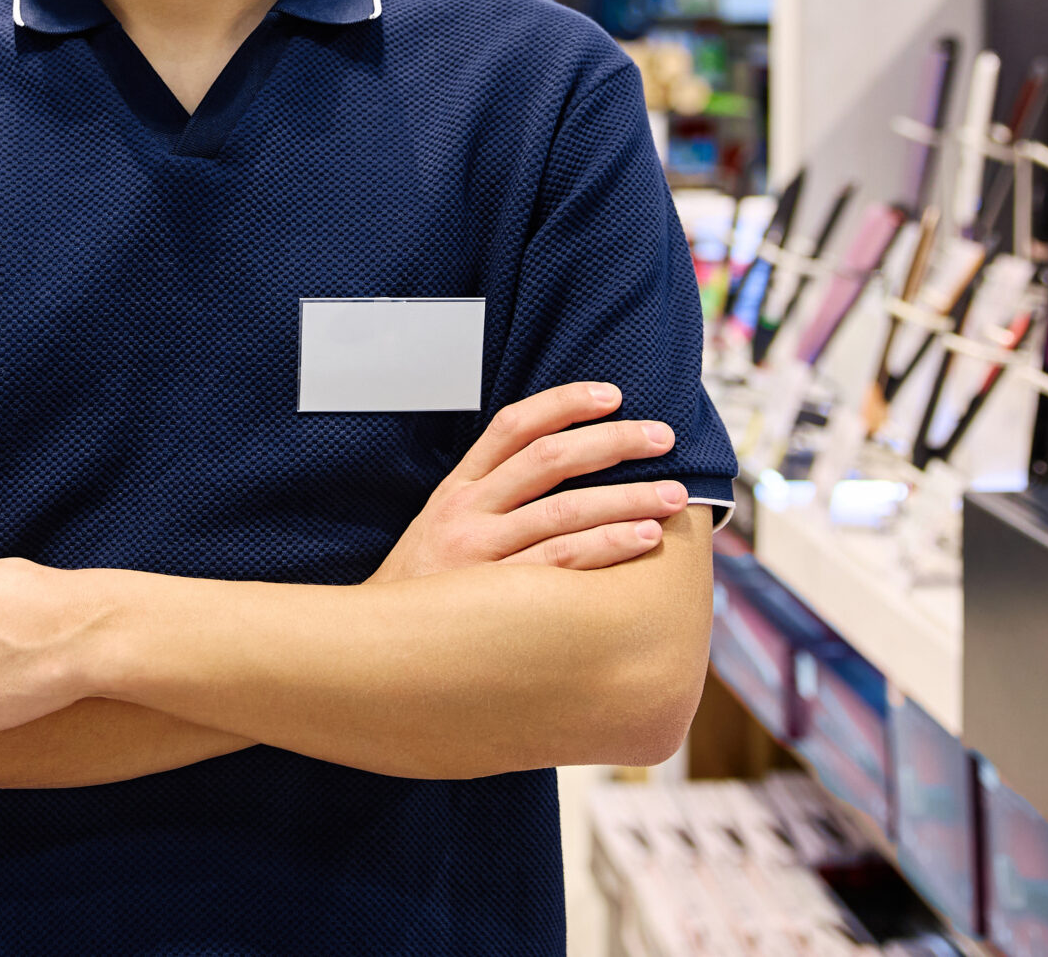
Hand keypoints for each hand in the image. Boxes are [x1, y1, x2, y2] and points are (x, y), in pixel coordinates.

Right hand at [369, 381, 687, 583]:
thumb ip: (488, 498)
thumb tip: (558, 468)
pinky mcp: (496, 597)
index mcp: (457, 490)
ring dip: (627, 497)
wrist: (375, 652)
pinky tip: (645, 538)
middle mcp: (467, 513)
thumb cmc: (424, 591)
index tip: (613, 395)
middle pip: (548, 459)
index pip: (513, 426)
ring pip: (565, 510)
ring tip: (673, 494)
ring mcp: (480, 553)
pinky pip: (563, 563)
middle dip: (613, 441)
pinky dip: (608, 546)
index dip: (565, 403)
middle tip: (662, 437)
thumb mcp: (440, 529)